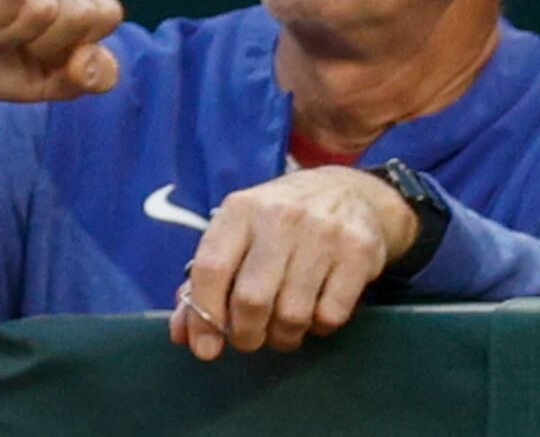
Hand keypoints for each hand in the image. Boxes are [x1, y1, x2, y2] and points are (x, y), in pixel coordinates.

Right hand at [0, 0, 123, 150]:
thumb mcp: (48, 81)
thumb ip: (87, 76)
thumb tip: (89, 60)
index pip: (106, 14)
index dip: (72, 48)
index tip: (39, 47)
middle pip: (82, 13)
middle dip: (44, 45)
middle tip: (8, 37)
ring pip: (49, 5)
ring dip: (15, 33)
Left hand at [169, 166, 417, 360]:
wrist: (348, 192)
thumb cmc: (279, 222)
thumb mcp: (239, 234)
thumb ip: (205, 282)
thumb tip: (181, 334)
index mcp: (240, 210)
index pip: (210, 267)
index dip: (203, 315)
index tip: (205, 347)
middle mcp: (279, 216)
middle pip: (251, 300)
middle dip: (245, 335)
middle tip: (249, 339)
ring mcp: (322, 233)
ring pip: (292, 315)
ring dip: (283, 336)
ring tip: (282, 328)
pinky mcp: (358, 252)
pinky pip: (330, 315)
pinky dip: (318, 328)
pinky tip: (315, 312)